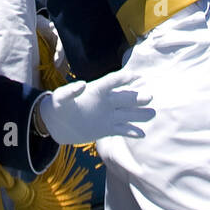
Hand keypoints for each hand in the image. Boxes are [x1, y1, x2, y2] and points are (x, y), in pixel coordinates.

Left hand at [36, 76, 154, 143]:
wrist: (57, 124)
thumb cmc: (57, 106)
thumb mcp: (60, 98)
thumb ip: (69, 91)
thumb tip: (81, 84)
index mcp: (95, 90)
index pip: (111, 82)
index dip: (122, 78)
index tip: (135, 75)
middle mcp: (105, 102)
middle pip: (124, 98)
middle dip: (136, 97)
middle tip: (150, 96)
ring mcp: (107, 116)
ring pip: (126, 114)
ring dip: (139, 114)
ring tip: (152, 113)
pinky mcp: (106, 129)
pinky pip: (121, 130)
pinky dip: (131, 132)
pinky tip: (142, 134)